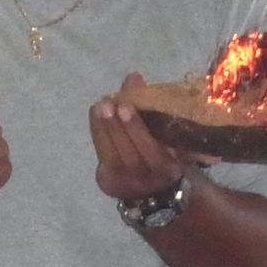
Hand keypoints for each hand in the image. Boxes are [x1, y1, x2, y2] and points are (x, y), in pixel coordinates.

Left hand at [90, 72, 187, 200]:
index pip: (154, 152)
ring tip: (100, 105)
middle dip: (118, 127)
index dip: (137, 129)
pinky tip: (95, 113)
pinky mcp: (109, 182)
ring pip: (113, 157)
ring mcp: (127, 183)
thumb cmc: (166, 151)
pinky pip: (102, 156)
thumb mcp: (169, 134)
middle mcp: (150, 179)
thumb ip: (152, 107)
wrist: (155, 190)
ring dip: (104, 128)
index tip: (126, 105)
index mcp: (171, 167)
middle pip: (132, 155)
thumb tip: (133, 77)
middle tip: (109, 103)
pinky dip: (97, 132)